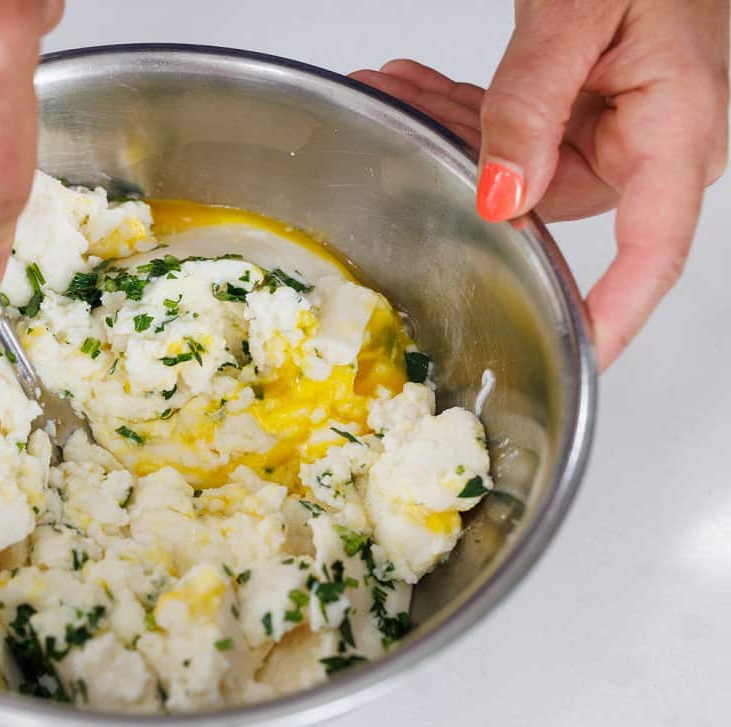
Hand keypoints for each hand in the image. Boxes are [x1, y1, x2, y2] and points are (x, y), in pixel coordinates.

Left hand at [351, 0, 728, 369]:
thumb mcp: (582, 13)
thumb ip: (533, 103)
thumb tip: (500, 194)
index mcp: (673, 134)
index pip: (650, 256)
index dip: (608, 316)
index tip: (566, 354)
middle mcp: (649, 145)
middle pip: (544, 205)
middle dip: (460, 173)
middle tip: (397, 120)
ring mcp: (616, 132)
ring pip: (514, 169)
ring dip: (448, 129)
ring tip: (391, 89)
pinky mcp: (586, 115)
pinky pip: (518, 132)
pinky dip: (464, 110)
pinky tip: (413, 86)